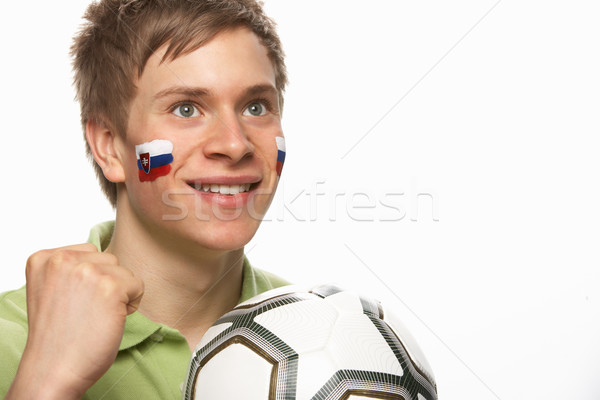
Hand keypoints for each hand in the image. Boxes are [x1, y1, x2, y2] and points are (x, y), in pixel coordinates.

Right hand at [6, 243, 143, 399]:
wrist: (53, 370)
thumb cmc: (57, 336)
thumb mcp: (53, 289)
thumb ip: (71, 269)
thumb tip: (105, 258)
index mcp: (44, 258)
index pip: (90, 253)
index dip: (91, 280)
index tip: (74, 302)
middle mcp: (62, 260)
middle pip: (109, 260)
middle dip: (107, 284)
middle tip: (87, 312)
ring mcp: (87, 272)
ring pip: (125, 272)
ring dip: (120, 294)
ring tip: (97, 316)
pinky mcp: (110, 287)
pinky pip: (138, 285)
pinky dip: (131, 304)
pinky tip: (111, 320)